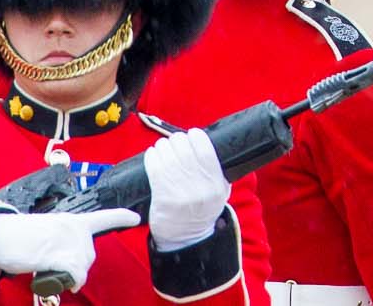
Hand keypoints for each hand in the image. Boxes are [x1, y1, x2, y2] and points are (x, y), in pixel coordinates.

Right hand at [0, 209, 140, 285]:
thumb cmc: (15, 237)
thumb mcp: (45, 233)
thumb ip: (62, 242)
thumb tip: (68, 265)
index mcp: (70, 220)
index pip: (102, 216)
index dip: (121, 217)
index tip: (135, 218)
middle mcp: (72, 227)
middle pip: (89, 255)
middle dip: (76, 267)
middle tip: (53, 265)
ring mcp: (65, 238)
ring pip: (82, 266)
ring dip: (70, 275)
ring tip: (48, 269)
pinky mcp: (56, 252)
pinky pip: (75, 272)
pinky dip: (71, 279)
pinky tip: (60, 279)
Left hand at [143, 129, 229, 252]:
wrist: (185, 238)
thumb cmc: (201, 211)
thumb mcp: (220, 192)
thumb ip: (217, 171)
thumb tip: (205, 144)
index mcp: (216, 184)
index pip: (205, 149)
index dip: (196, 136)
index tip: (192, 134)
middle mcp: (199, 187)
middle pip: (184, 149)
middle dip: (177, 140)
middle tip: (174, 141)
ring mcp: (180, 192)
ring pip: (168, 155)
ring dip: (163, 146)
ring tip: (163, 147)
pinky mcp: (162, 197)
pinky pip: (154, 167)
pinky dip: (152, 156)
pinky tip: (153, 154)